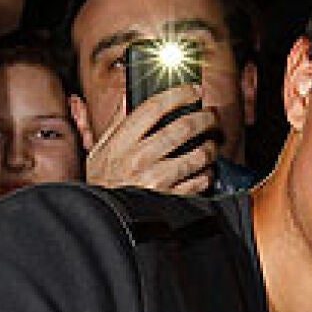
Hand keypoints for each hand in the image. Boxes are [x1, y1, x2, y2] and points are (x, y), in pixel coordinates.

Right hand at [84, 84, 219, 194]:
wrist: (101, 221)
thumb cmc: (103, 184)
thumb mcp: (100, 151)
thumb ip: (117, 124)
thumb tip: (130, 98)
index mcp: (121, 143)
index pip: (153, 108)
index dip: (178, 95)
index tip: (192, 90)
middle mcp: (139, 159)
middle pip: (181, 128)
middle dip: (204, 118)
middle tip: (211, 116)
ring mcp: (155, 181)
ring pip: (197, 155)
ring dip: (210, 147)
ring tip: (211, 145)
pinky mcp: (170, 200)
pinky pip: (199, 182)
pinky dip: (207, 174)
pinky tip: (204, 171)